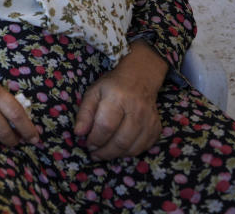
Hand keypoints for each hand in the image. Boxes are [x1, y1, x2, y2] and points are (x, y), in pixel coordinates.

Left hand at [74, 41, 166, 159]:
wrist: (139, 79)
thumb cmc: (112, 86)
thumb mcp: (93, 93)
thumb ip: (84, 113)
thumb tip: (78, 133)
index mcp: (117, 98)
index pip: (106, 126)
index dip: (95, 139)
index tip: (87, 144)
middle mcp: (136, 110)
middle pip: (121, 141)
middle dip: (105, 152)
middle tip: (94, 154)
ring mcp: (149, 120)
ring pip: (133, 148)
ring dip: (116, 155)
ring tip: (104, 153)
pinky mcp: (156, 128)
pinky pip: (143, 148)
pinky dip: (129, 152)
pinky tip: (118, 149)